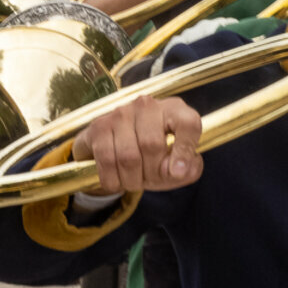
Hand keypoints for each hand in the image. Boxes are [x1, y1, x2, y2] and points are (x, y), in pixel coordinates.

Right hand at [71, 95, 203, 195]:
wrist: (113, 147)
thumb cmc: (153, 155)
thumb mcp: (177, 165)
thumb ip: (188, 170)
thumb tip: (178, 171)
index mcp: (174, 110)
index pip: (187, 124)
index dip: (185, 149)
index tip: (178, 172)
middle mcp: (147, 106)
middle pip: (152, 146)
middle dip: (152, 173)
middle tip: (151, 180)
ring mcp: (120, 113)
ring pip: (128, 157)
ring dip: (132, 180)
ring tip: (134, 181)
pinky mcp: (99, 126)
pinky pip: (107, 162)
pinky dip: (113, 180)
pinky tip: (118, 180)